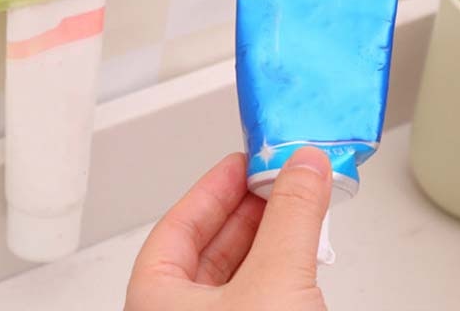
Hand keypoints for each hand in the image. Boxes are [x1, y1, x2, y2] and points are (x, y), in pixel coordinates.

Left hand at [125, 147, 331, 310]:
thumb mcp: (274, 280)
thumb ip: (291, 216)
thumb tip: (304, 166)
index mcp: (154, 300)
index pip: (177, 225)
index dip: (214, 188)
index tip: (244, 162)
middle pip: (210, 248)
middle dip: (250, 209)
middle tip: (279, 178)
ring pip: (238, 277)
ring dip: (271, 240)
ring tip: (299, 208)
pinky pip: (261, 298)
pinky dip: (282, 272)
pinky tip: (305, 257)